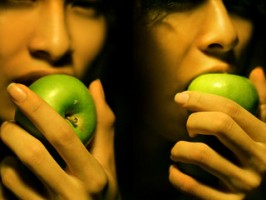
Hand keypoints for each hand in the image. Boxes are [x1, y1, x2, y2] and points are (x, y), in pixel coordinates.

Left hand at [0, 79, 118, 199]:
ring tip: (16, 153)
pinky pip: (5, 192)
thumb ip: (102, 122)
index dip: (38, 109)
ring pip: (12, 176)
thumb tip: (96, 85)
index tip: (18, 89)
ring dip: (6, 157)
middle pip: (32, 154)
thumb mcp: (108, 159)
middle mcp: (72, 195)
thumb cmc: (101, 188)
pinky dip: (5, 177)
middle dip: (12, 131)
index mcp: (94, 176)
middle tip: (8, 123)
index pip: (63, 136)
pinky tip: (17, 175)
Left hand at [170, 68, 265, 199]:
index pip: (231, 109)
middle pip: (219, 124)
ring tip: (177, 150)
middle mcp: (259, 162)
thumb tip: (257, 71)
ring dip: (179, 148)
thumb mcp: (265, 131)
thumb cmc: (258, 159)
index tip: (181, 98)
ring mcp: (244, 185)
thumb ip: (261, 103)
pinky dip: (176, 175)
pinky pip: (192, 187)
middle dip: (194, 120)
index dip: (202, 98)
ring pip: (201, 154)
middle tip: (187, 127)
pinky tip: (175, 170)